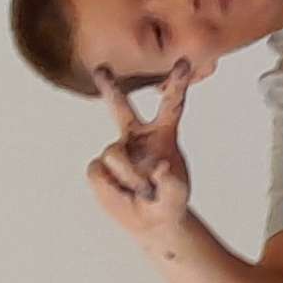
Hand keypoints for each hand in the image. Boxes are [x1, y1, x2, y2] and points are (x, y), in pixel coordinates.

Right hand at [87, 66, 195, 245]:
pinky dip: (113, 188)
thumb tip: (157, 167)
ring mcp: (116, 150)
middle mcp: (136, 136)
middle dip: (110, 88)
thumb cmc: (170, 201)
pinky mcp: (99, 168)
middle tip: (101, 68)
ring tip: (142, 191)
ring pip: (114, 155)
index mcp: (163, 134)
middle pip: (120, 107)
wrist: (151, 221)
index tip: (184, 61)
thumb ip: (172, 182)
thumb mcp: (178, 195)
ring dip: (129, 177)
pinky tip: (124, 194)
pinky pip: (100, 173)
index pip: (171, 105)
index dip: (176, 84)